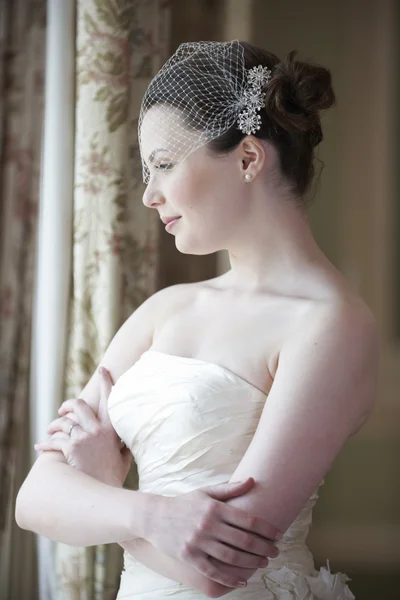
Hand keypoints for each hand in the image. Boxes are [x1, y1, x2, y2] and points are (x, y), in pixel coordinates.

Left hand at [34, 367, 131, 486]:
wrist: (104, 495)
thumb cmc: (114, 478)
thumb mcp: (125, 458)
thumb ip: (124, 445)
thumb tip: (128, 440)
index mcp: (112, 429)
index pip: (109, 399)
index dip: (106, 381)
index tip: (103, 370)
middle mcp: (97, 430)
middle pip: (78, 405)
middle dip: (67, 405)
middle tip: (63, 411)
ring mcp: (84, 438)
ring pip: (63, 422)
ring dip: (53, 426)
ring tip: (50, 431)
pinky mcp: (71, 449)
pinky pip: (54, 440)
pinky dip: (45, 444)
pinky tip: (40, 447)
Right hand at [147, 477, 281, 587]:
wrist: (154, 516)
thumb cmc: (184, 504)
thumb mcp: (205, 492)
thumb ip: (230, 489)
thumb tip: (252, 480)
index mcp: (215, 508)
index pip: (247, 520)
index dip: (266, 529)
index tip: (279, 534)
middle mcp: (208, 525)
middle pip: (243, 540)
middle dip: (264, 547)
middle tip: (276, 552)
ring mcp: (199, 542)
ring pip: (232, 557)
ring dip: (252, 563)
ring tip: (264, 563)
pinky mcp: (190, 557)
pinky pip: (214, 571)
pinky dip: (230, 578)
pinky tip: (243, 581)